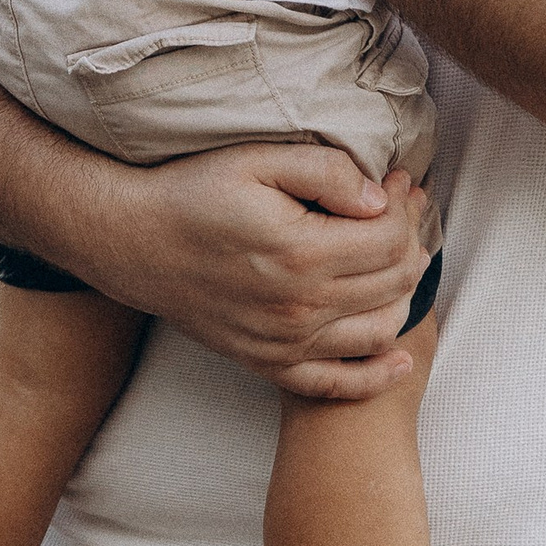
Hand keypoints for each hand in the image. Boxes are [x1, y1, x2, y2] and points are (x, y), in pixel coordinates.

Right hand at [67, 144, 435, 401]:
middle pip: (393, 282)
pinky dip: (376, 376)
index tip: (398, 182)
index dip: (405, 206)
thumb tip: (379, 198)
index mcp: (300, 253)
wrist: (132, 242)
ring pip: (380, 330)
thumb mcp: (256, 161)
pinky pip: (336, 385)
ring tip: (397, 257)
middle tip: (403, 209)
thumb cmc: (192, 193)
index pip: (390, 239)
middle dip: (412, 240)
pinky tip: (400, 359)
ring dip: (405, 294)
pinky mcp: (267, 363)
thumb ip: (325, 171)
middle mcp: (299, 308)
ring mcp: (284, 344)